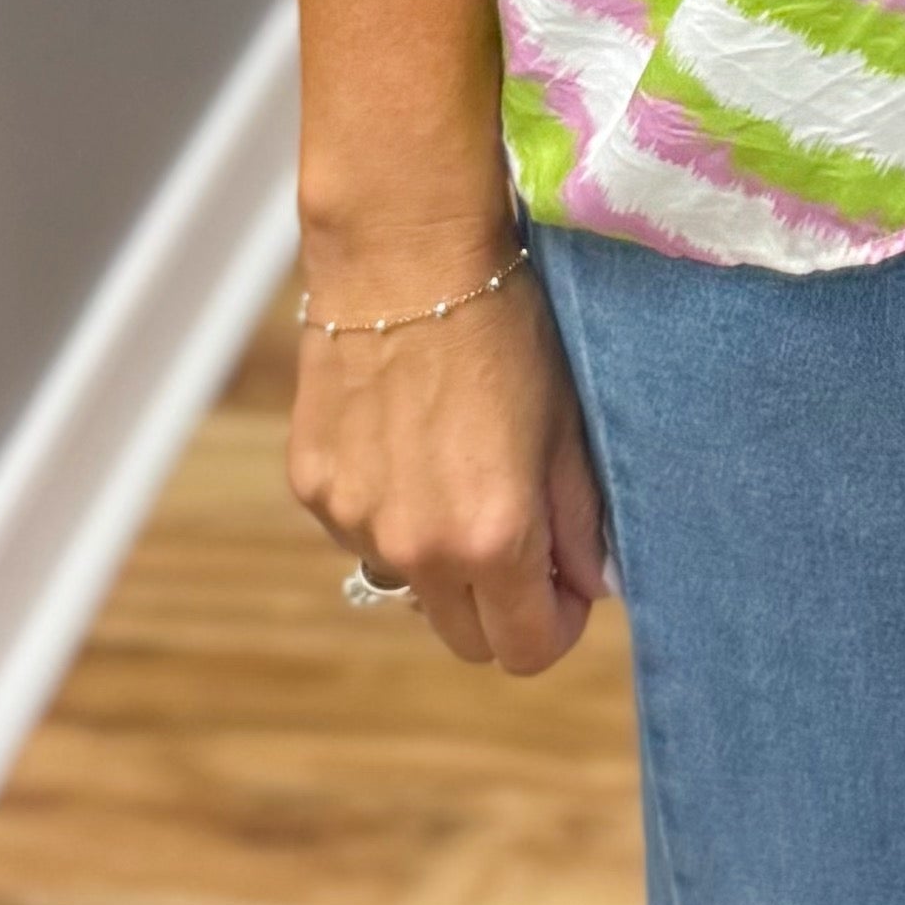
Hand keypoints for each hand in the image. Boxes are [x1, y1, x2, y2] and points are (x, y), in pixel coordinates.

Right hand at [288, 223, 607, 674]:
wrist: (404, 253)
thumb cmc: (504, 326)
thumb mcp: (566, 420)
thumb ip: (581, 518)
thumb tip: (590, 584)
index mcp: (491, 537)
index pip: (524, 651)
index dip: (553, 625)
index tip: (565, 586)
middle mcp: (416, 548)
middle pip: (464, 639)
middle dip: (500, 605)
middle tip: (522, 539)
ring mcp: (355, 523)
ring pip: (410, 583)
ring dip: (441, 555)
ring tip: (458, 466)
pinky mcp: (314, 490)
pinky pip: (363, 531)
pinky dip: (391, 509)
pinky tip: (406, 438)